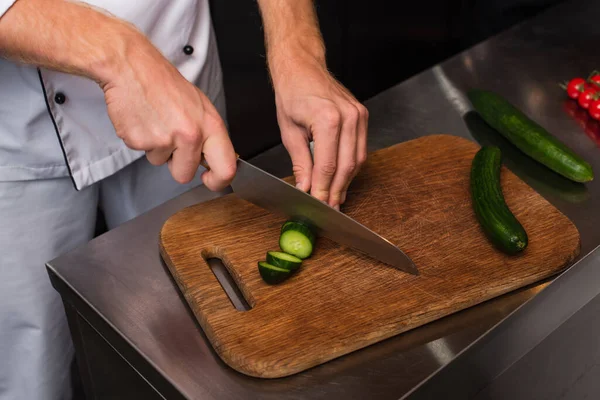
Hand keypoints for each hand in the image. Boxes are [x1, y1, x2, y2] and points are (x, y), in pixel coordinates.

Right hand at [101, 37, 236, 190]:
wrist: (132, 67)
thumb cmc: (165, 84)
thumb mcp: (200, 107)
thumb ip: (208, 136)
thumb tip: (213, 160)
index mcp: (210, 126)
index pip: (226, 168)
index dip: (218, 182)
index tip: (209, 180)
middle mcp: (190, 135)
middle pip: (185, 174)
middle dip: (177, 164)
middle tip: (171, 139)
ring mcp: (164, 140)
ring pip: (161, 163)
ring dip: (157, 148)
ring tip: (156, 121)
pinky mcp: (140, 141)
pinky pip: (142, 152)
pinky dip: (141, 140)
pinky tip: (143, 120)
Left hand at [270, 51, 367, 209]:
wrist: (302, 68)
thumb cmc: (292, 94)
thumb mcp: (289, 132)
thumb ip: (301, 162)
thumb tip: (306, 187)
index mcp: (328, 119)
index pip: (327, 165)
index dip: (322, 189)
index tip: (317, 204)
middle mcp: (348, 117)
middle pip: (346, 166)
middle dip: (336, 190)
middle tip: (328, 208)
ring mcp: (358, 115)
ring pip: (357, 160)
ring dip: (345, 181)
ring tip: (335, 197)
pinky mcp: (362, 116)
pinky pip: (360, 149)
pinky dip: (351, 166)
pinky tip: (342, 178)